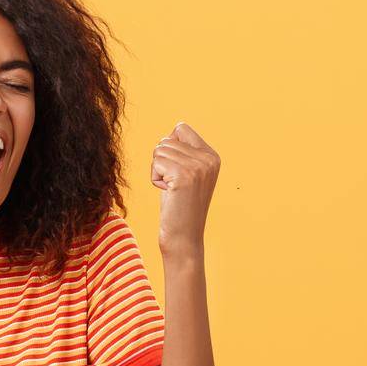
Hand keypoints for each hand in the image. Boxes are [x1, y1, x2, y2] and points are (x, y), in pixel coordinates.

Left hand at [150, 121, 220, 258]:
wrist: (183, 237)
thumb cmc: (179, 207)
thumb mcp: (187, 175)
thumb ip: (184, 153)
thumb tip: (173, 130)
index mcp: (212, 156)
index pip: (181, 128)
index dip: (169, 147)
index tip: (176, 171)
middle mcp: (208, 158)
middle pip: (166, 139)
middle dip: (161, 162)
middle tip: (173, 185)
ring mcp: (198, 166)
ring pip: (159, 150)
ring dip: (157, 171)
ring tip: (171, 190)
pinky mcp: (184, 175)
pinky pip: (156, 163)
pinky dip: (155, 178)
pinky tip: (167, 193)